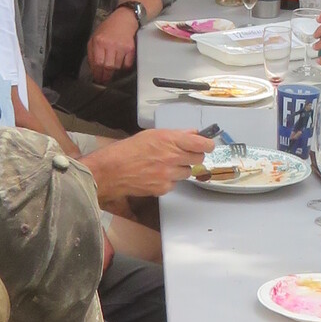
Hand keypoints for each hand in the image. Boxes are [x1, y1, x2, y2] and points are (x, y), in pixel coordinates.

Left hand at [85, 8, 142, 77]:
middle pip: (108, 66)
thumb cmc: (108, 28)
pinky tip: (121, 65)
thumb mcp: (95, 37)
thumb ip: (92, 52)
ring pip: (117, 67)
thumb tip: (93, 68)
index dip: (97, 73)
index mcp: (99, 42)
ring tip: (112, 72)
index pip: (97, 62)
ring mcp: (122, 47)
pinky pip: (127, 64)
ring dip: (114, 71)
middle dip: (105, 76)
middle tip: (104, 81)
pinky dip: (124, 67)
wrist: (124, 19)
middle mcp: (110, 45)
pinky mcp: (131, 49)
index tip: (97, 79)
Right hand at [91, 128, 213, 199]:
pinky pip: (175, 183)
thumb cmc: (129, 150)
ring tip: (164, 165)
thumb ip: (176, 135)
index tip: (207, 145)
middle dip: (193, 156)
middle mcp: (172, 157)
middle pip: (198, 159)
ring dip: (180, 169)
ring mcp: (169, 174)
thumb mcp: (153, 134)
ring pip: (187, 172)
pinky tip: (156, 175)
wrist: (113, 170)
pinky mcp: (164, 188)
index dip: (207, 145)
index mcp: (171, 140)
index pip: (202, 144)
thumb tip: (193, 133)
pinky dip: (169, 180)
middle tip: (182, 155)